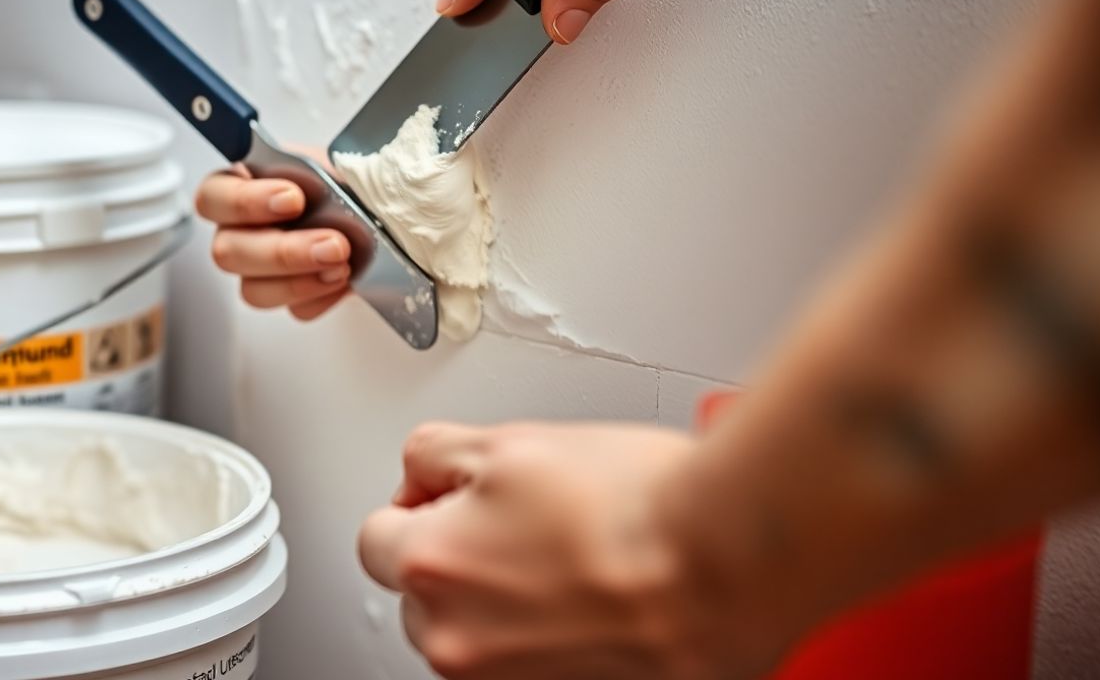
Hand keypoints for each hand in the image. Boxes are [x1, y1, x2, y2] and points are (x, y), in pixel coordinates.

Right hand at [194, 158, 352, 320]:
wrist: (380, 212)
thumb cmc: (350, 181)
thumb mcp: (337, 160)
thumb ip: (320, 167)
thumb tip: (328, 175)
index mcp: (243, 184)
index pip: (214, 196)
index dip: (245, 202)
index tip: (294, 199)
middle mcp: (242, 230)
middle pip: (228, 253)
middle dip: (283, 251)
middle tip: (332, 243)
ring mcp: (260, 270)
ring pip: (253, 290)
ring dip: (299, 281)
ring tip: (341, 265)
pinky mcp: (290, 297)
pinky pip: (295, 310)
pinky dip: (322, 298)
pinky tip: (346, 281)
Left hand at [358, 422, 794, 679]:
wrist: (723, 562)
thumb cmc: (638, 505)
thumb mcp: (512, 442)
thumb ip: (437, 456)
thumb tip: (422, 472)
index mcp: (430, 568)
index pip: (376, 537)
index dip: (419, 504)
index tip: (452, 495)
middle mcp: (456, 642)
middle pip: (422, 591)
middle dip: (458, 554)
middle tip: (525, 518)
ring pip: (473, 631)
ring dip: (501, 598)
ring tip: (571, 554)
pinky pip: (525, 662)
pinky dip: (545, 635)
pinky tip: (591, 594)